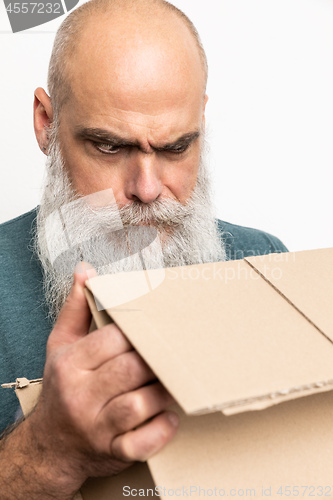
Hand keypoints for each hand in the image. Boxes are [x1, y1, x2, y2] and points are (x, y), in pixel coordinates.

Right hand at [26, 263, 178, 495]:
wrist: (49, 445)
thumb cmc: (62, 387)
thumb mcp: (61, 345)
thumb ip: (76, 307)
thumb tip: (85, 270)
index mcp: (71, 363)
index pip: (112, 340)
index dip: (140, 333)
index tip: (157, 329)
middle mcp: (80, 394)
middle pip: (130, 369)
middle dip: (157, 361)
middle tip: (176, 354)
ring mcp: (96, 426)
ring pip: (139, 403)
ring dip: (164, 392)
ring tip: (175, 382)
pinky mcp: (111, 452)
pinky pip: (141, 443)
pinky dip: (161, 431)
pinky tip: (170, 418)